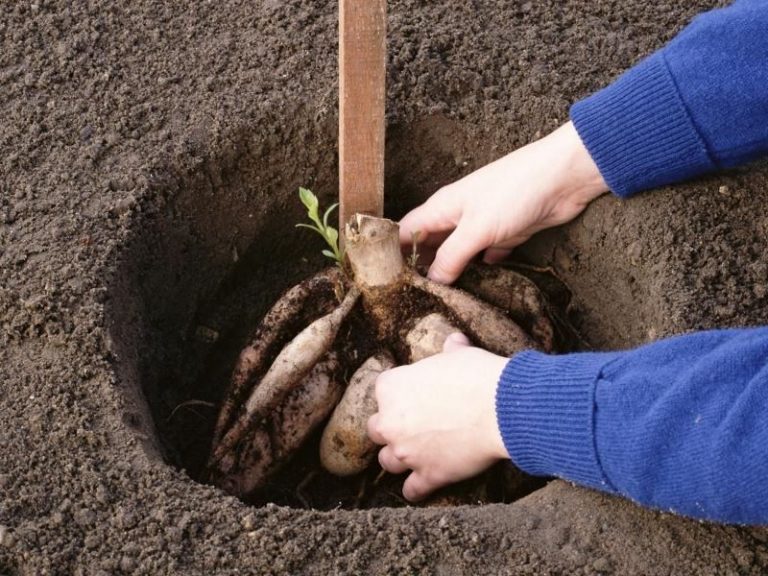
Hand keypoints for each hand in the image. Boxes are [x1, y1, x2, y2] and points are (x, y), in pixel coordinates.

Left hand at [367, 333, 509, 501]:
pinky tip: (418, 489)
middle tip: (408, 427)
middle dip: (390, 429)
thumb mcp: (460, 354)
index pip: (383, 390)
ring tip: (411, 456)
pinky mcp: (428, 474)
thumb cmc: (478, 375)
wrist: (500, 407)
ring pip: (388, 461)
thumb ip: (450, 350)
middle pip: (376, 429)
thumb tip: (455, 340)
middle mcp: (391, 421)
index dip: (399, 395)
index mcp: (392, 387)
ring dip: (398, 459)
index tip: (413, 397)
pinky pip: (411, 490)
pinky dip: (415, 490)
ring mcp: (407, 451)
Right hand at [399, 121, 607, 283]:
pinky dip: (481, 271)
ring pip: (458, 254)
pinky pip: (485, 257)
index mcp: (442, 208)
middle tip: (410, 299)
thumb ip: (451, 257)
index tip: (382, 280)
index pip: (405, 231)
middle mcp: (457, 216)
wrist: (564, 178)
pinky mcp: (505, 235)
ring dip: (451, 273)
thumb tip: (432, 282)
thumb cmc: (514, 192)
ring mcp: (482, 225)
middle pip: (430, 245)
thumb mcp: (476, 229)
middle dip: (420, 268)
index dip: (390, 253)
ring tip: (439, 302)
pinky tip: (477, 291)